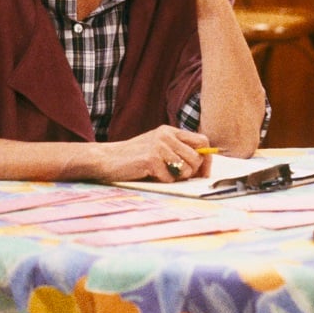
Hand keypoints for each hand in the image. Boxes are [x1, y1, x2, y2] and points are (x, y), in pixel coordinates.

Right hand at [99, 125, 214, 181]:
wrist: (106, 158)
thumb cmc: (134, 157)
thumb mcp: (158, 146)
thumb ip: (177, 150)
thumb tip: (203, 166)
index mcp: (170, 131)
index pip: (202, 141)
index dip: (206, 158)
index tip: (203, 172)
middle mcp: (167, 135)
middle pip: (197, 157)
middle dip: (192, 171)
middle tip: (179, 176)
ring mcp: (159, 146)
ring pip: (186, 168)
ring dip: (177, 177)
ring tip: (162, 174)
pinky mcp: (151, 159)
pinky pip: (170, 177)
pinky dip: (163, 181)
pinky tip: (151, 175)